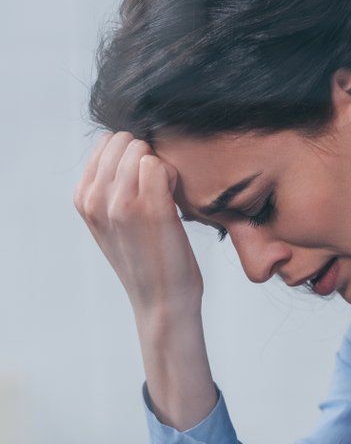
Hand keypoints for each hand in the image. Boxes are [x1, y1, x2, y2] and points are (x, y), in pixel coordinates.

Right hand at [74, 132, 202, 319]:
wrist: (162, 303)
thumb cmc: (146, 262)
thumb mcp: (111, 225)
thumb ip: (107, 190)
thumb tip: (124, 147)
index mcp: (83, 199)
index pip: (105, 144)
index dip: (130, 157)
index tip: (141, 187)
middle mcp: (96, 198)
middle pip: (123, 140)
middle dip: (144, 156)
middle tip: (157, 190)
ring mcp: (121, 202)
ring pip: (141, 148)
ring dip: (160, 166)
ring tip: (165, 197)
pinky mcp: (151, 208)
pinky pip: (159, 163)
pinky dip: (173, 176)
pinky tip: (174, 202)